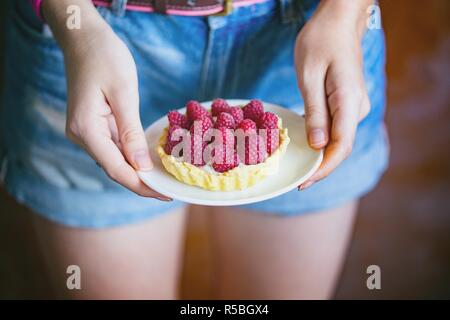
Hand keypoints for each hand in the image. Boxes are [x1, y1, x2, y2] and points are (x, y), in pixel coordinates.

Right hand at [43, 0, 170, 199]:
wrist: (84, 38)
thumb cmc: (104, 58)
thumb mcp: (123, 93)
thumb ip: (130, 131)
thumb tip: (141, 166)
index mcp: (86, 129)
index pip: (117, 169)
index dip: (142, 185)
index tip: (166, 194)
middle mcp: (82, 135)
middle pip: (115, 168)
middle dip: (142, 182)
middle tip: (170, 189)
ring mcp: (86, 131)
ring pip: (115, 160)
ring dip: (138, 171)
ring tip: (164, 179)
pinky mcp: (93, 125)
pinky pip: (114, 147)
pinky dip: (132, 156)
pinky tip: (149, 160)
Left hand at [295, 0, 371, 189]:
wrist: (338, 22)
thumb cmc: (321, 42)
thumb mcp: (310, 76)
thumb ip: (315, 112)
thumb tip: (318, 146)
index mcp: (349, 101)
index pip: (340, 146)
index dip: (323, 168)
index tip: (304, 182)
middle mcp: (357, 108)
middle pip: (340, 147)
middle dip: (320, 167)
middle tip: (296, 181)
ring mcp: (355, 106)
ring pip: (338, 139)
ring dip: (320, 156)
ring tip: (298, 168)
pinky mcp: (348, 103)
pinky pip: (336, 128)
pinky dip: (321, 141)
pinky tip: (305, 146)